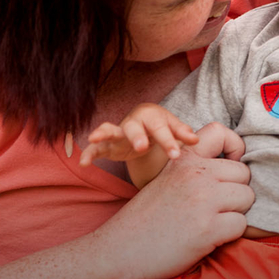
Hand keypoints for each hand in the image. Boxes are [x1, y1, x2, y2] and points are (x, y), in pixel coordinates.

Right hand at [79, 103, 199, 165]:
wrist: (144, 123)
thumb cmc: (161, 126)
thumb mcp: (172, 127)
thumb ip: (182, 132)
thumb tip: (196, 140)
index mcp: (151, 116)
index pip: (160, 128)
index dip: (168, 141)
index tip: (176, 155)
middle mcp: (133, 122)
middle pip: (134, 127)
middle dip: (137, 137)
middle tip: (142, 147)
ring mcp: (118, 133)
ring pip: (109, 130)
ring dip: (103, 134)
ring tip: (94, 138)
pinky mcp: (108, 145)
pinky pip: (96, 148)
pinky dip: (89, 153)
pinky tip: (83, 163)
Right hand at [94, 122, 252, 278]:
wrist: (119, 252)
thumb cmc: (147, 219)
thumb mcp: (167, 179)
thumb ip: (196, 170)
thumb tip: (238, 166)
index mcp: (183, 159)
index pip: (221, 133)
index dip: (234, 148)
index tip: (230, 165)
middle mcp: (195, 174)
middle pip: (243, 174)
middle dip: (234, 192)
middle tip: (213, 208)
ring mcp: (203, 200)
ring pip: (247, 198)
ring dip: (234, 214)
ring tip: (209, 223)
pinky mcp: (208, 229)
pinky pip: (241, 225)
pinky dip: (229, 235)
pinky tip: (207, 238)